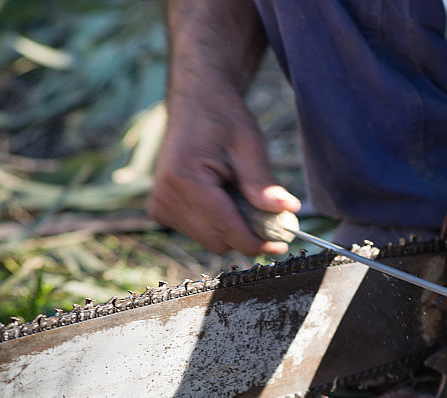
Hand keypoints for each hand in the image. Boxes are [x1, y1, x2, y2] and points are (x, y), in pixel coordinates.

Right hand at [148, 92, 300, 255]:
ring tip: (238, 193)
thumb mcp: (249, 143)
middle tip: (268, 214)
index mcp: (184, 179)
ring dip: (232, 227)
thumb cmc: (222, 119)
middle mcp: (166, 197)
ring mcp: (160, 206)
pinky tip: (222, 196)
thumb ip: (263, 181)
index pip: (225, 229)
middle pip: (217, 242)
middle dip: (246, 234)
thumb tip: (287, 210)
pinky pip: (200, 233)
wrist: (195, 104)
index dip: (256, 242)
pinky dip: (218, 223)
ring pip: (210, 241)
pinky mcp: (161, 210)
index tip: (282, 244)